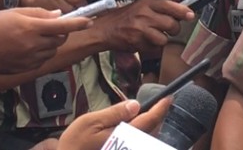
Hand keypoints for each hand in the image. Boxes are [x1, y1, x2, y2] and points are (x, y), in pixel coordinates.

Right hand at [0, 8, 91, 73]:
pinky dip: (41, 53)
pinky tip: (27, 48)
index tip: (90, 20)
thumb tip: (59, 15)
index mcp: (32, 28)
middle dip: (61, 32)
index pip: (64, 25)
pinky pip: (41, 60)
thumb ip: (40, 13)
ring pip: (52, 50)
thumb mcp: (16, 12)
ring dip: (51, 43)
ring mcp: (29, 59)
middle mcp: (33, 45)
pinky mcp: (24, 69)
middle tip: (50, 26)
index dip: (79, 23)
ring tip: (34, 37)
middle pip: (61, 39)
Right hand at [51, 97, 171, 149]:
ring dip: (150, 127)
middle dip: (157, 117)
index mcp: (125, 136)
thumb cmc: (74, 147)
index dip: (162, 107)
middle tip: (159, 104)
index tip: (169, 97)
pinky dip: (142, 137)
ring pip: (148, 140)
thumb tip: (135, 105)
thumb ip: (114, 113)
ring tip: (146, 116)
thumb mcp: (89, 123)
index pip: (151, 119)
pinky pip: (139, 145)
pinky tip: (133, 132)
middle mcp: (131, 146)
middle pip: (153, 130)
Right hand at [95, 0, 193, 53]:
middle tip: (169, 28)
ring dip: (163, 39)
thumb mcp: (142, 5)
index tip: (191, 15)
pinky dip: (153, 47)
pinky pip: (154, 48)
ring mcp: (141, 29)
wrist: (105, 29)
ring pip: (164, 38)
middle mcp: (145, 14)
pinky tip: (146, 41)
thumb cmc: (125, 17)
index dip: (183, 12)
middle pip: (172, 24)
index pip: (171, 6)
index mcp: (148, 3)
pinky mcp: (137, 42)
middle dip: (174, 29)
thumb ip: (161, 8)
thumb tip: (182, 12)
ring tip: (155, 35)